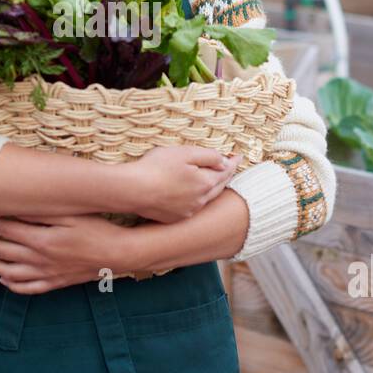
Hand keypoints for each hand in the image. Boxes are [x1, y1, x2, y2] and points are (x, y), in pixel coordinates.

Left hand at [0, 213, 138, 292]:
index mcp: (41, 240)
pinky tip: (3, 277)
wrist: (119, 254)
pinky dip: (10, 284)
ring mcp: (46, 274)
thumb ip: (43, 211)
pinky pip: (26, 288)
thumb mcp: (72, 214)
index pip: (3, 228)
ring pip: (7, 272)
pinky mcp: (54, 282)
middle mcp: (39, 260)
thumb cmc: (97, 228)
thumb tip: (16, 205)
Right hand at [123, 145, 241, 223]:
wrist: (132, 190)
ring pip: (206, 199)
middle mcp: (200, 201)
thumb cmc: (156, 168)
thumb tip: (225, 161)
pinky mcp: (174, 218)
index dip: (233, 162)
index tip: (239, 156)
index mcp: (205, 183)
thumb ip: (209, 156)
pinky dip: (197, 199)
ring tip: (215, 180)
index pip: (225, 171)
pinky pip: (192, 207)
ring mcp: (187, 212)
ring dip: (212, 188)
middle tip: (231, 166)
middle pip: (219, 187)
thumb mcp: (185, 153)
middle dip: (226, 176)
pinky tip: (193, 195)